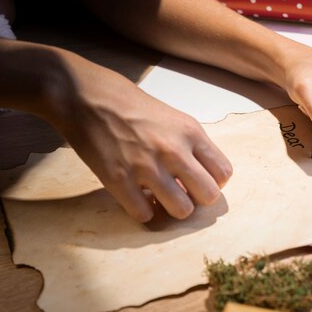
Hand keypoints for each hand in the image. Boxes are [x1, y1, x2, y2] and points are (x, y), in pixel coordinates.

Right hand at [51, 52, 231, 222]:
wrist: (86, 96)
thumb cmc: (132, 107)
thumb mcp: (174, 118)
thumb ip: (191, 146)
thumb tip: (202, 178)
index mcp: (190, 132)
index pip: (224, 172)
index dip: (214, 182)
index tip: (200, 181)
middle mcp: (173, 150)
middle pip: (208, 195)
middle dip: (198, 199)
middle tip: (184, 194)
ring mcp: (146, 166)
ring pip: (182, 210)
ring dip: (173, 209)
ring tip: (162, 199)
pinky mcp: (119, 180)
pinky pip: (145, 215)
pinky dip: (144, 212)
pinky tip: (138, 199)